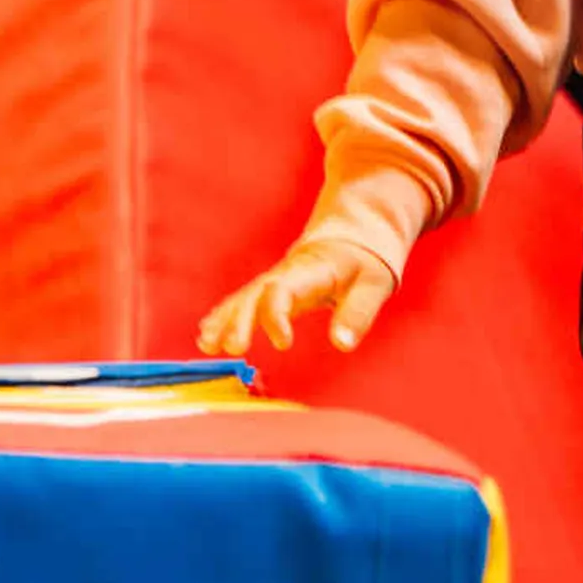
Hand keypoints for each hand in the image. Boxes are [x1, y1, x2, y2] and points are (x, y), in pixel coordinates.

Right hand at [198, 238, 397, 358]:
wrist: (353, 233)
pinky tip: (207, 336)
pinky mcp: (271, 288)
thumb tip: (342, 344)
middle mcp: (285, 273)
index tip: (282, 344)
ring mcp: (274, 279)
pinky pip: (243, 301)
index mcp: (310, 270)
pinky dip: (224, 316)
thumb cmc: (365, 261)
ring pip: (243, 298)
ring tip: (207, 345)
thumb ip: (359, 313)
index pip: (283, 291)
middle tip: (231, 348)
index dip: (276, 316)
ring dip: (224, 320)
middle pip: (255, 295)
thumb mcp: (375, 284)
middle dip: (240, 321)